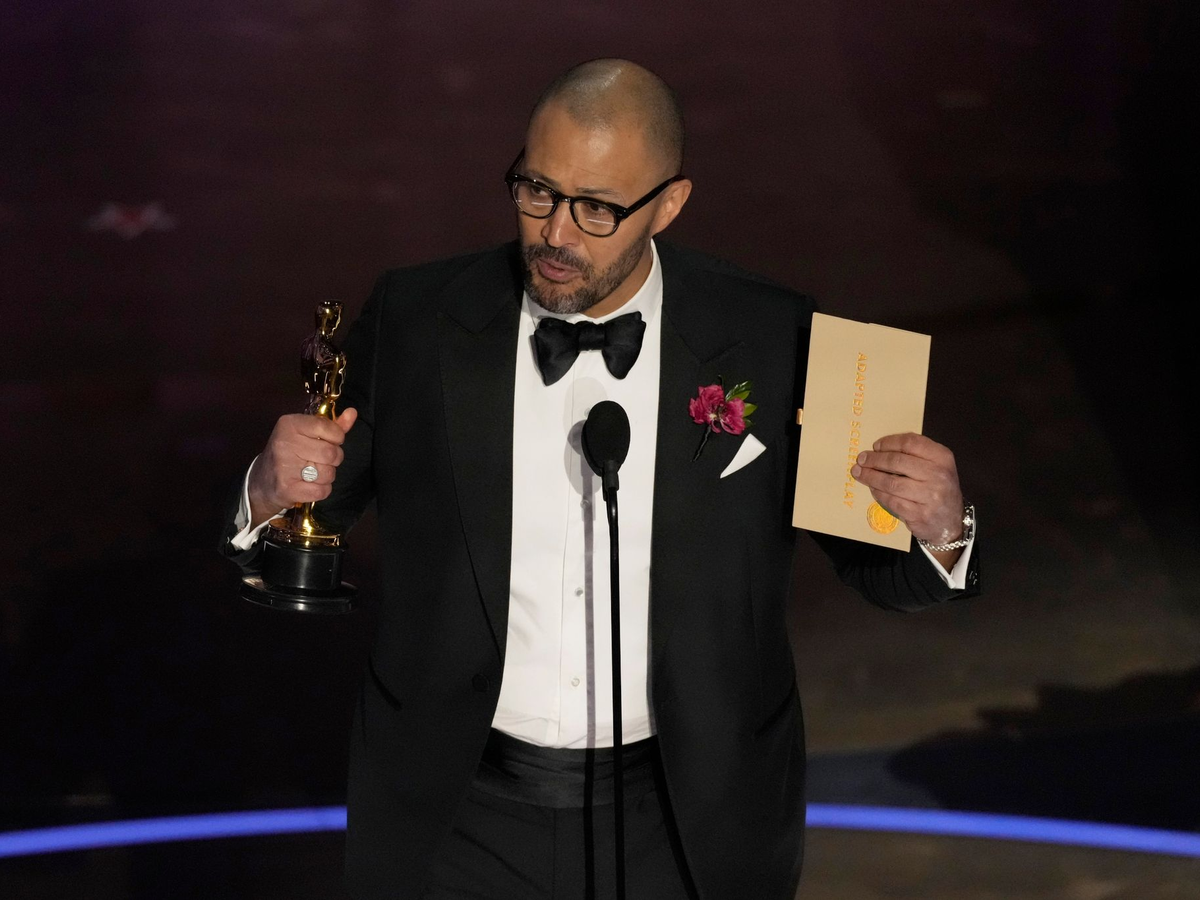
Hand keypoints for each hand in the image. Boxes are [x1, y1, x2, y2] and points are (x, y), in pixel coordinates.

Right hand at [247, 408, 357, 526]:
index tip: (330, 441)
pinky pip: (322, 491)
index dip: (337, 437)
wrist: (262, 480)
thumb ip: (332, 424)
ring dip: (327, 475)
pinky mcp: (287, 489)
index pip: (327, 427)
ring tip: (313, 472)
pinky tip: (309, 485)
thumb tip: (352, 413)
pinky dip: (321, 490)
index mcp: (289, 424)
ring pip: (329, 473)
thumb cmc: (290, 452)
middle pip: (331, 453)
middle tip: (320, 460)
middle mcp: (285, 443)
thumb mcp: (306, 433)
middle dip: (333, 459)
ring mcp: (284, 467)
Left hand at [851, 433, 963, 547]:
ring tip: (859, 473)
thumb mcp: (937, 466)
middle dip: (874, 459)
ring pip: (891, 482)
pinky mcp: (919, 514)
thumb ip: (915, 454)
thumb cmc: (938, 489)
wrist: (950, 521)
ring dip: (871, 476)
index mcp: (942, 457)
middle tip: (861, 459)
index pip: (910, 443)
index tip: (875, 446)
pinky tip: (872, 488)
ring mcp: (929, 496)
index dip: (889, 442)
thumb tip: (880, 449)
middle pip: (897, 462)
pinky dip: (878, 493)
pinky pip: (891, 500)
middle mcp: (938, 475)